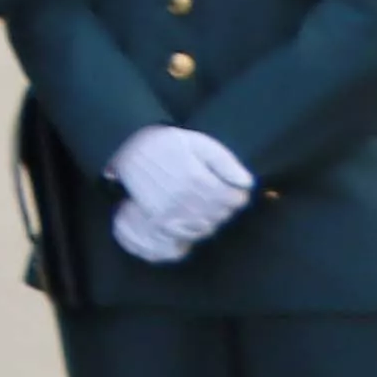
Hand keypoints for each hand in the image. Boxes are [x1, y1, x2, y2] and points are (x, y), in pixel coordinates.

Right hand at [107, 124, 256, 264]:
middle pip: (222, 214)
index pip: (236, 200)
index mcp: (200, 180)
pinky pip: (187, 234)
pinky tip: (192, 216)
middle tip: (219, 195)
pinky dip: (195, 229)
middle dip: (226, 206)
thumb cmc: (167, 143)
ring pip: (207, 227)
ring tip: (206, 205)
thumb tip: (247, 184)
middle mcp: (187, 199)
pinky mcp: (159, 219)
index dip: (239, 195)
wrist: (129, 148)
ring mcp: (172, 211)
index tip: (234, 189)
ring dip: (212, 218)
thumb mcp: (200, 143)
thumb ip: (226, 163)